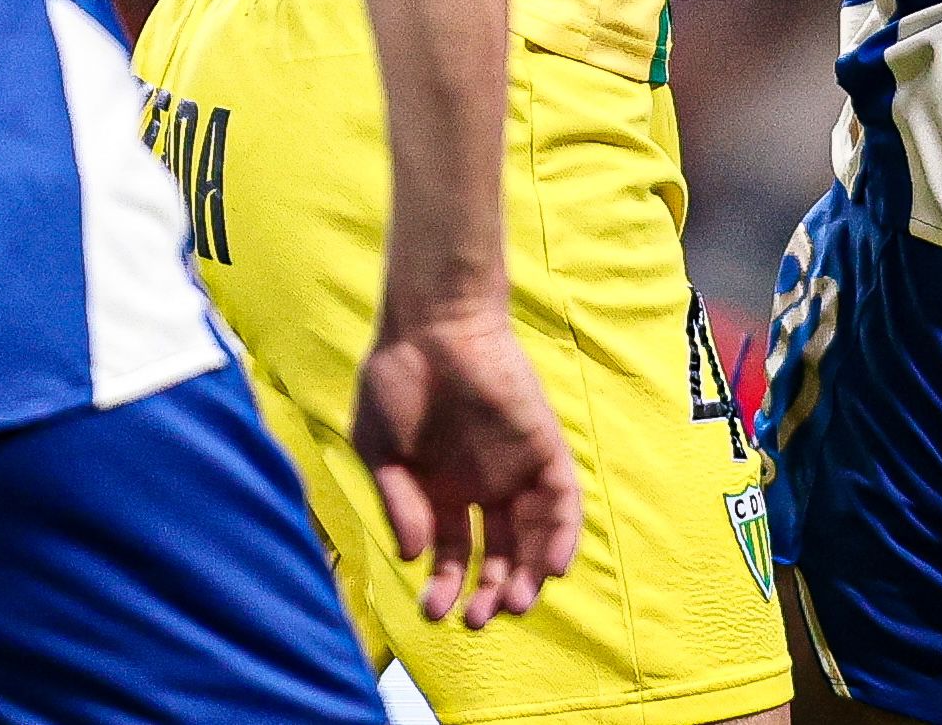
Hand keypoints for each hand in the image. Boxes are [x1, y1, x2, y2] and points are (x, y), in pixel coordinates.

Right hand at [354, 306, 582, 627]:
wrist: (431, 322)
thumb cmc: (397, 377)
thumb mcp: (380, 449)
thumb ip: (397, 501)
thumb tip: (413, 554)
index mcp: (443, 491)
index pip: (455, 553)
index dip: (447, 586)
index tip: (435, 611)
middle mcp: (482, 485)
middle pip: (499, 554)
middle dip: (490, 592)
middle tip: (478, 619)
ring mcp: (514, 466)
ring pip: (533, 535)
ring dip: (527, 574)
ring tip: (512, 602)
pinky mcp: (542, 445)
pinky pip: (562, 498)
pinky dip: (561, 534)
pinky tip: (551, 567)